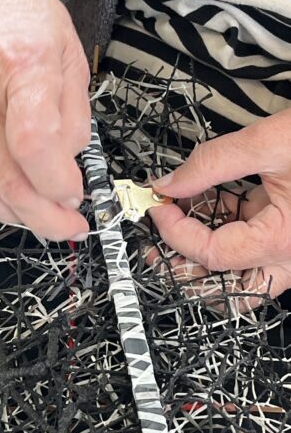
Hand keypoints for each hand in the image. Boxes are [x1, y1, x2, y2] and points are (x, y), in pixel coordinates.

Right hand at [0, 0, 89, 241]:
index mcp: (22, 68)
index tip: (79, 193)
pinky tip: (21, 206)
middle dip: (49, 219)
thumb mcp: (72, 56)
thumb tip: (70, 165)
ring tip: (51, 219)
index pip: (32, 142)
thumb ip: (76, 116)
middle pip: (10, 182)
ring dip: (24, 219)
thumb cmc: (26, 24)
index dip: (58, 181)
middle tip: (74, 226)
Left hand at [148, 108, 290, 306]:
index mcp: (286, 240)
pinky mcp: (286, 233)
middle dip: (185, 273)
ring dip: (202, 263)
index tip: (156, 205)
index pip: (212, 254)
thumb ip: (211, 164)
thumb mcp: (270, 142)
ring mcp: (290, 249)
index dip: (174, 232)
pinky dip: (220, 236)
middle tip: (156, 250)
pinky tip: (200, 211)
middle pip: (228, 290)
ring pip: (240, 280)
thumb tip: (167, 183)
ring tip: (172, 237)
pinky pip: (248, 249)